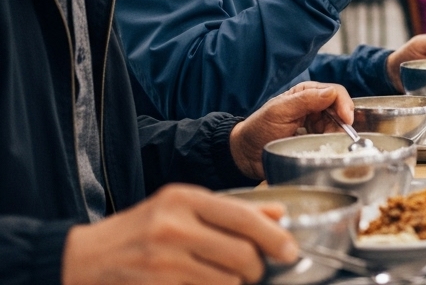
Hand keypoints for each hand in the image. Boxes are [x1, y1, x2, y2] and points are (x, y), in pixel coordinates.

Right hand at [62, 184, 297, 284]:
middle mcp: (173, 226)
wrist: (83, 257)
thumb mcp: (181, 207)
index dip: (274, 237)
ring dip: (234, 284)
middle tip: (255, 271)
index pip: (244, 216)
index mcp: (183, 198)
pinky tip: (201, 283)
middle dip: (257, 269)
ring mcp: (163, 260)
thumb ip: (230, 210)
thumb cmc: (140, 229)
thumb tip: (279, 214)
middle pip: (242, 255)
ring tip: (223, 276)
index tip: (290, 250)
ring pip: (227, 281)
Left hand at [229, 82, 352, 179]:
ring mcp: (317, 124)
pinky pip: (332, 140)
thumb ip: (305, 100)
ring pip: (339, 127)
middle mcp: (315, 106)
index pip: (335, 93)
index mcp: (307, 93)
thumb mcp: (279, 111)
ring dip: (337, 135)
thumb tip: (332, 93)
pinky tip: (325, 149)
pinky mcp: (316, 140)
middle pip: (341, 110)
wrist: (246, 154)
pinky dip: (332, 145)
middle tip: (335, 137)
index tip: (346, 120)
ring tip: (326, 144)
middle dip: (342, 123)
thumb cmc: (258, 128)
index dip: (344, 105)